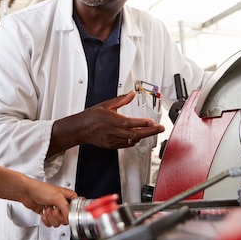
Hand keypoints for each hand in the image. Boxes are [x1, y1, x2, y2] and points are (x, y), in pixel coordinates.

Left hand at [20, 178, 76, 226]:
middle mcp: (63, 204)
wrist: (27, 193)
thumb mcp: (57, 197)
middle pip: (66, 219)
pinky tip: (44, 212)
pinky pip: (50, 223)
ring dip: (50, 217)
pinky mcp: (48, 215)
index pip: (75, 211)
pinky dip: (46, 220)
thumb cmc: (40, 189)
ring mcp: (55, 210)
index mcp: (68, 197)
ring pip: (58, 222)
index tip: (62, 211)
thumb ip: (66, 208)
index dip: (68, 214)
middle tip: (53, 209)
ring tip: (47, 209)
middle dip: (57, 216)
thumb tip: (69, 218)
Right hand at [49, 91, 164, 154]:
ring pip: (133, 140)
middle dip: (150, 132)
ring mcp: (113, 140)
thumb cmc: (91, 117)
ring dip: (143, 136)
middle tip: (160, 129)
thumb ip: (121, 100)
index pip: (130, 123)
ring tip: (152, 131)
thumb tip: (131, 94)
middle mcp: (113, 131)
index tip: (152, 122)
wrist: (80, 129)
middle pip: (135, 134)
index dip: (142, 123)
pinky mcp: (112, 146)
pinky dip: (134, 140)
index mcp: (111, 120)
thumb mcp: (106, 104)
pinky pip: (127, 144)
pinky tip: (138, 136)